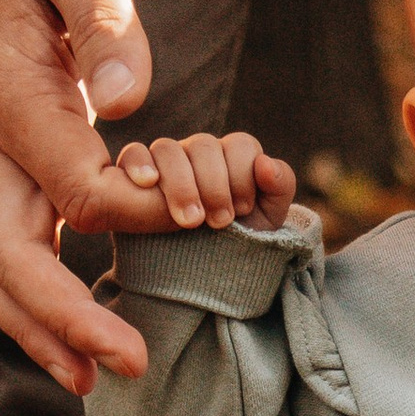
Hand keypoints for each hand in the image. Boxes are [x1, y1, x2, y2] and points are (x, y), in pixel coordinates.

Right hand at [0, 0, 158, 393]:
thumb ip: (106, 19)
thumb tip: (129, 100)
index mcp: (9, 96)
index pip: (75, 188)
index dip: (140, 218)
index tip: (203, 222)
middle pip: (9, 255)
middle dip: (65, 317)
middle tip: (131, 365)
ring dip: (42, 331)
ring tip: (92, 382)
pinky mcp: (14, 174)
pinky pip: (16, 257)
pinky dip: (42, 309)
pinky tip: (82, 345)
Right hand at [111, 132, 298, 230]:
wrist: (209, 270)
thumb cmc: (241, 237)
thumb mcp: (269, 218)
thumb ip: (280, 186)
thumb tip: (265, 163)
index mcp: (233, 156)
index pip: (239, 145)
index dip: (242, 176)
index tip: (242, 210)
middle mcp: (200, 152)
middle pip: (203, 146)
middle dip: (214, 186)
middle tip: (219, 222)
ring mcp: (168, 160)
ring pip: (168, 149)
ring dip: (181, 184)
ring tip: (190, 221)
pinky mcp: (138, 174)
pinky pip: (134, 154)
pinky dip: (139, 163)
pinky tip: (148, 183)